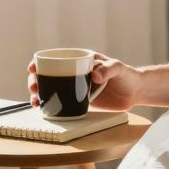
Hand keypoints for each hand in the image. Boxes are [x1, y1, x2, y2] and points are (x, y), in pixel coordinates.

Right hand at [28, 52, 142, 110]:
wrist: (135, 92)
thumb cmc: (127, 75)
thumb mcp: (118, 68)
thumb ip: (107, 69)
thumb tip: (94, 76)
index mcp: (79, 60)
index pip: (55, 59)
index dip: (40, 63)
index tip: (33, 69)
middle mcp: (74, 73)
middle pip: (49, 75)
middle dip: (36, 81)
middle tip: (33, 88)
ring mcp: (76, 87)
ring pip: (52, 90)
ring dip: (40, 94)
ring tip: (36, 101)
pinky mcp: (80, 101)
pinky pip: (62, 103)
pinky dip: (51, 106)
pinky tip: (44, 110)